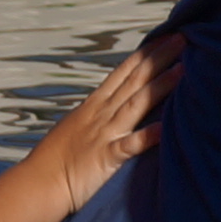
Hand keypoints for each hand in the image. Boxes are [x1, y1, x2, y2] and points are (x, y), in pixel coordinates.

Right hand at [14, 35, 172, 220]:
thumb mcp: (77, 127)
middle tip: (182, 39)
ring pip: (136, 105)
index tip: (165, 37)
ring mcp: (104, 135)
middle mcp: (100, 115)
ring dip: (159, 86)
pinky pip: (129, 146)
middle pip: (134, 81)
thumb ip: (97, 115)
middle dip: (158, 59)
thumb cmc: (56, 159)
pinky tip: (164, 128)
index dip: (145, 54)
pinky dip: (146, 136)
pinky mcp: (106, 158)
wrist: (39, 184)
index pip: (123, 73)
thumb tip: (113, 105)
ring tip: (182, 70)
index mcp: (94, 105)